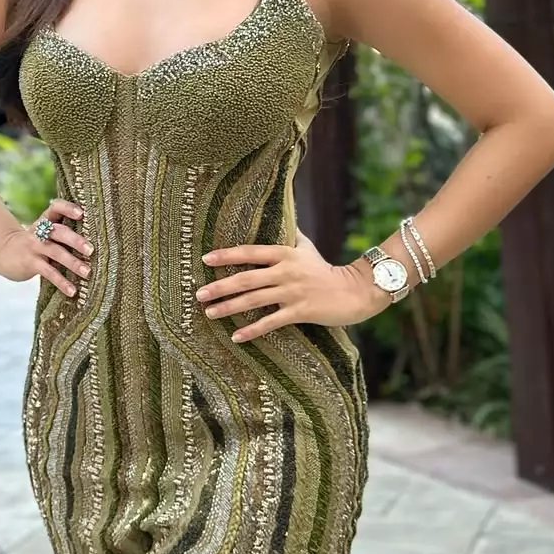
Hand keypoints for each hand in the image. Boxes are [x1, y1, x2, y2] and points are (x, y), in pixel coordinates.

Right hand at [0, 198, 92, 296]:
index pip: (56, 208)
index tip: (81, 213)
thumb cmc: (33, 243)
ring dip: (72, 262)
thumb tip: (94, 243)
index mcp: (46, 220)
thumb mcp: (44, 232)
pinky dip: (61, 282)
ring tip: (87, 272)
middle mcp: (40, 232)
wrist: (3, 252)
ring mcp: (34, 247)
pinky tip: (72, 291)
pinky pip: (49, 272)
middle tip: (91, 249)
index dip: (68, 208)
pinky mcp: (30, 263)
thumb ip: (63, 232)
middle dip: (75, 240)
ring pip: (55, 252)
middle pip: (59, 232)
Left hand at [196, 228, 388, 342]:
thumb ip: (291, 236)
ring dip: (229, 307)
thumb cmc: (326, 269)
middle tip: (199, 294)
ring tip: (210, 313)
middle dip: (220, 287)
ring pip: (254, 300)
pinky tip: (236, 336)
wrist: (355, 290)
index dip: (227, 255)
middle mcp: (286, 272)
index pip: (250, 252)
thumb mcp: (308, 248)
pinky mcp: (300, 311)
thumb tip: (281, 217)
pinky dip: (252, 330)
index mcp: (285, 254)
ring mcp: (292, 292)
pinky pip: (271, 322)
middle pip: (246, 278)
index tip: (205, 260)